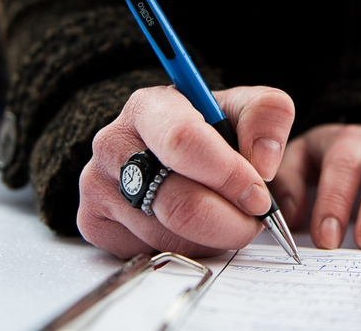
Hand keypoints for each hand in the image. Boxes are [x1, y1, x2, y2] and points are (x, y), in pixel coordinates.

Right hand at [77, 86, 294, 258]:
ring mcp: (97, 185)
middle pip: (181, 205)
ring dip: (213, 238)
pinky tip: (192, 227)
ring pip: (171, 237)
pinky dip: (185, 249)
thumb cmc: (207, 131)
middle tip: (253, 219)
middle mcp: (113, 143)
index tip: (259, 196)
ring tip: (223, 216)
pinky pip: (151, 253)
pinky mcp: (93, 223)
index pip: (184, 141)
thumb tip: (263, 163)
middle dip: (231, 221)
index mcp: (150, 107)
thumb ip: (267, 116)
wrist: (163, 151)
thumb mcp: (243, 109)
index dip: (228, 175)